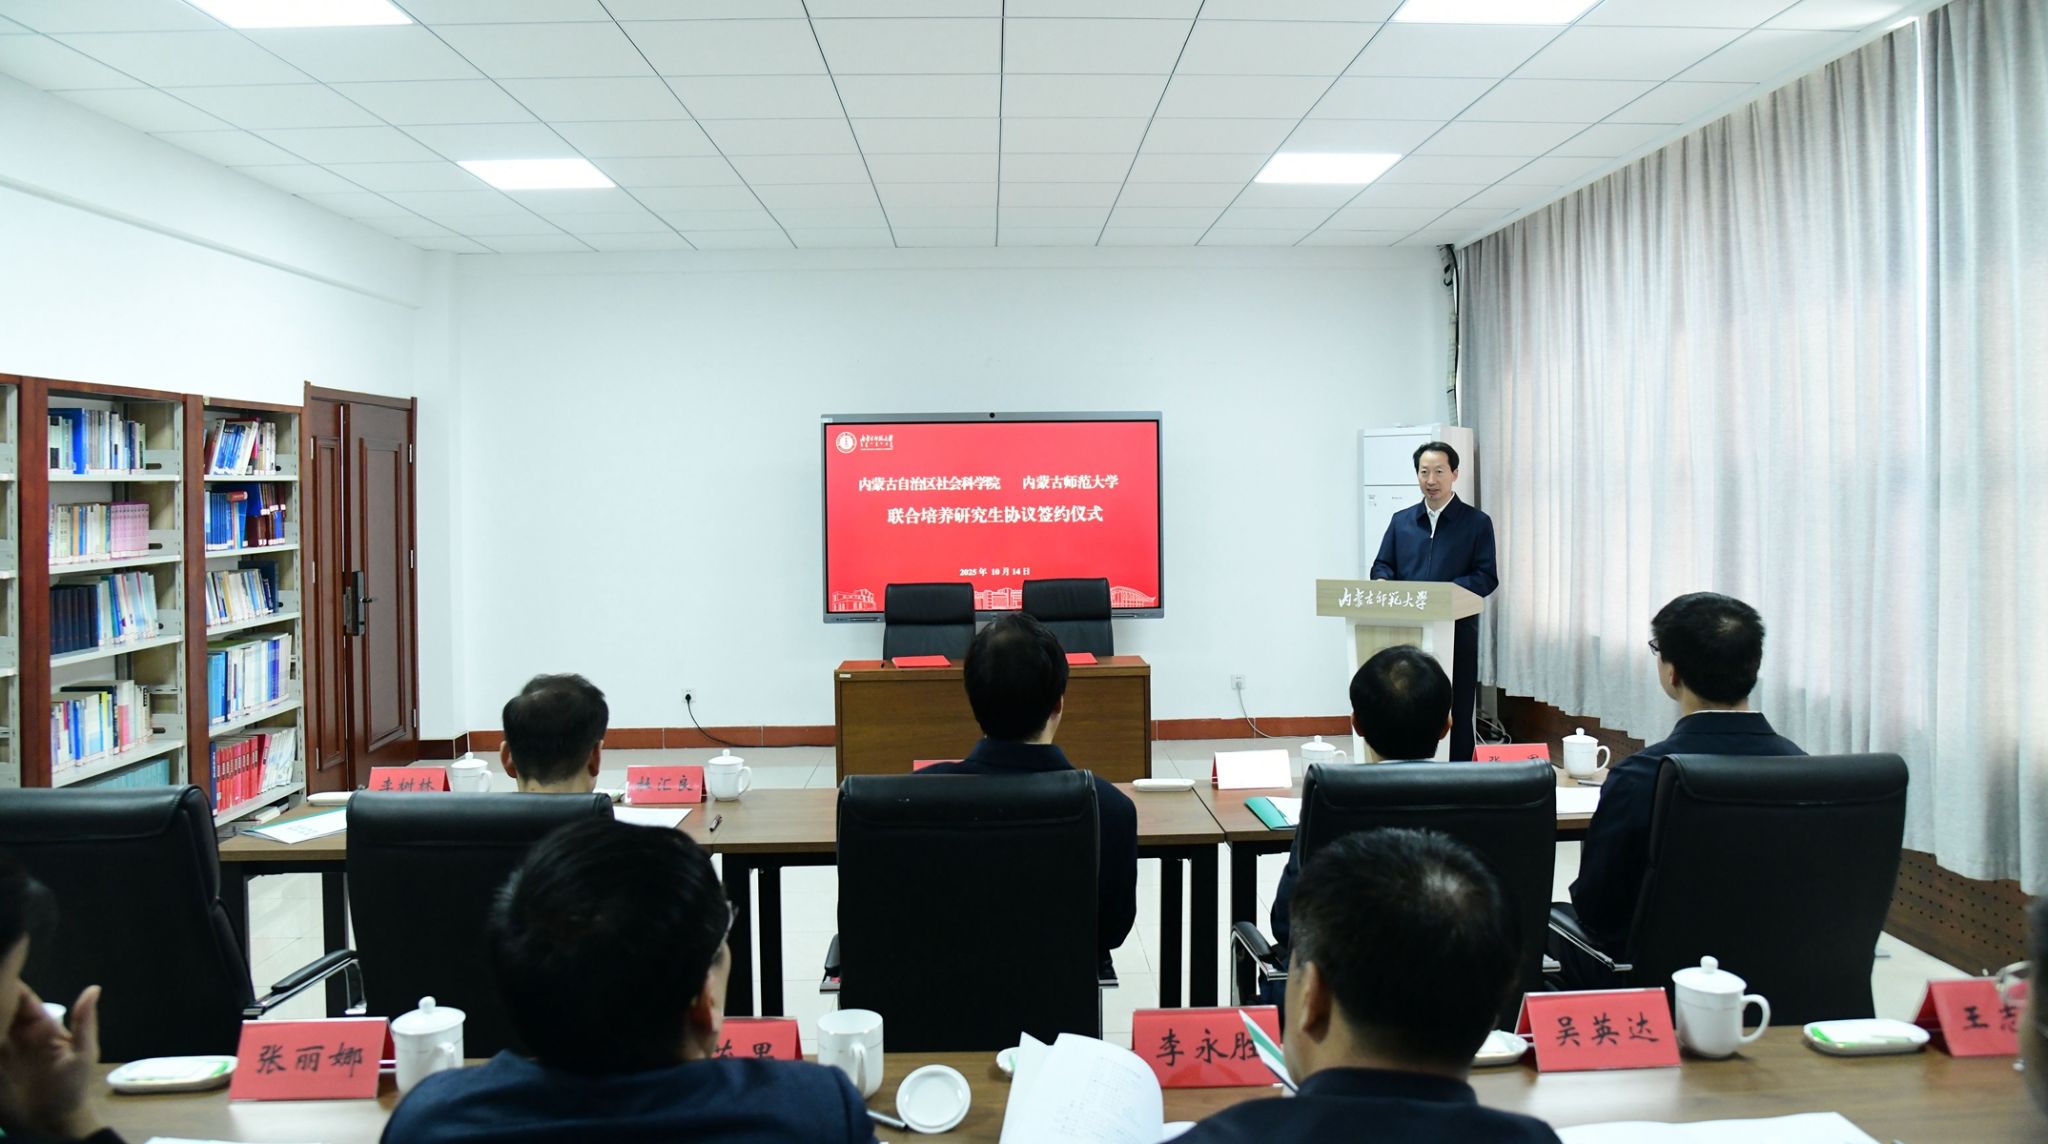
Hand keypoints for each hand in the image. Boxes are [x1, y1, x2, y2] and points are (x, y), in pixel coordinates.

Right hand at [0, 984, 104, 1140]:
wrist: (56, 1120)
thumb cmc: (73, 1086)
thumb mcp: (83, 1053)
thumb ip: (84, 1022)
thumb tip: (93, 988)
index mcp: (42, 1026)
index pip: (23, 1000)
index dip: (11, 988)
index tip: (0, 974)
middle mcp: (20, 1034)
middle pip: (3, 1010)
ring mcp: (4, 1050)